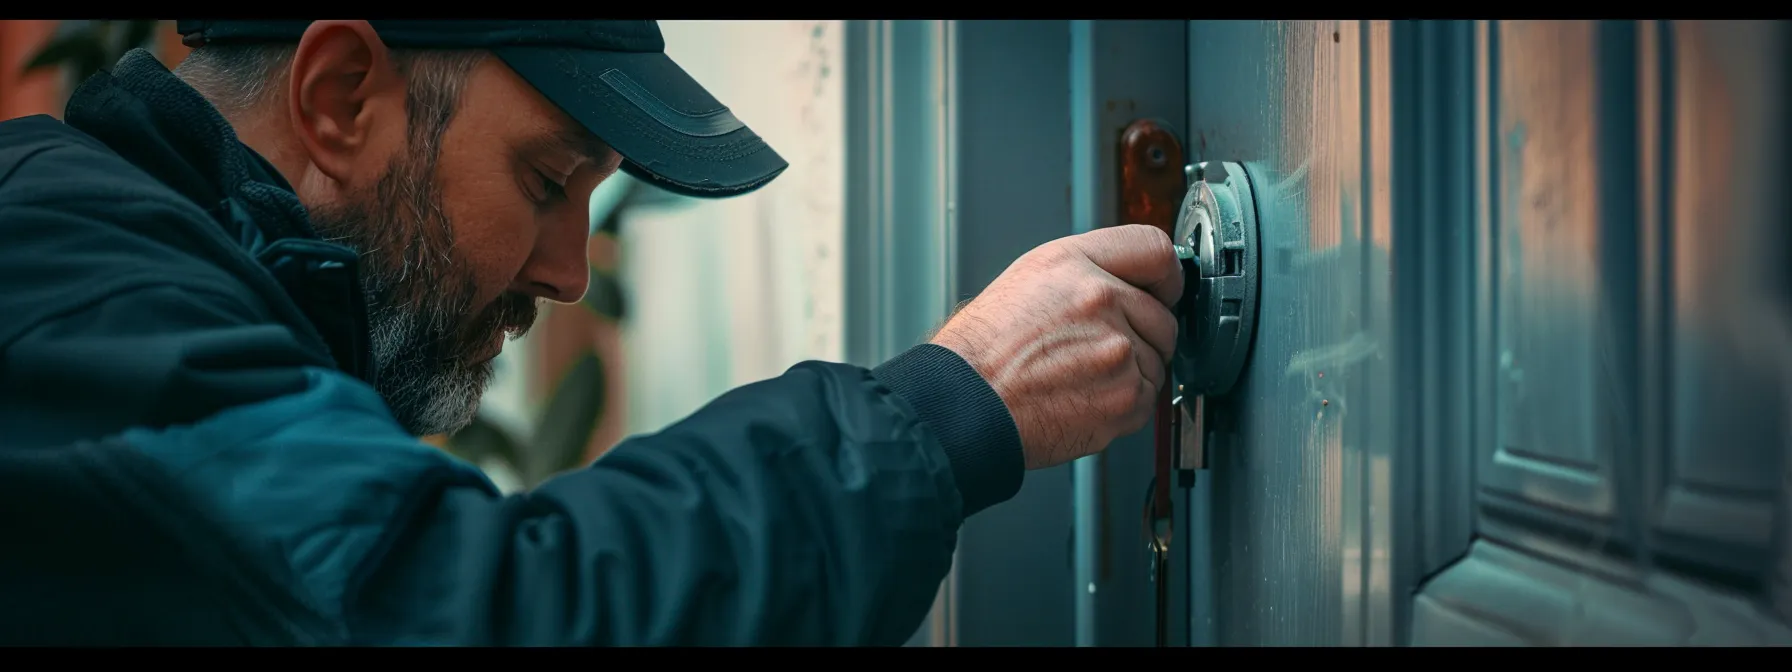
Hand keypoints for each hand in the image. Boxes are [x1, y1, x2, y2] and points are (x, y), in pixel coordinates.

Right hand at [930, 224, 1183, 468]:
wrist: (966, 404)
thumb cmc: (985, 349)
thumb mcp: (1029, 279)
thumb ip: (1089, 271)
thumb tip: (1136, 282)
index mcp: (1074, 264)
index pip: (1154, 250)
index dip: (1165, 275)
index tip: (1164, 289)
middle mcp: (1100, 300)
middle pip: (1163, 316)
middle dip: (1140, 334)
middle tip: (1094, 349)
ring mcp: (1118, 350)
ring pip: (1158, 360)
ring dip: (1131, 372)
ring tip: (1080, 375)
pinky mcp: (1126, 396)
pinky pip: (1148, 397)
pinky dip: (1124, 403)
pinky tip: (1084, 396)